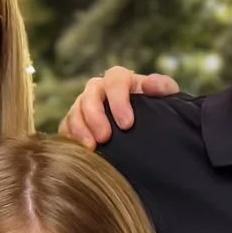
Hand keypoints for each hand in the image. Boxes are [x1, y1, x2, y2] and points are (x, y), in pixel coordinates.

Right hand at [58, 67, 180, 146]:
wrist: (146, 128)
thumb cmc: (156, 110)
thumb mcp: (166, 98)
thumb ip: (163, 87)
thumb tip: (149, 85)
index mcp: (121, 79)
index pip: (115, 81)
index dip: (118, 101)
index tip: (127, 124)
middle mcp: (99, 89)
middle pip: (90, 95)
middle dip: (95, 116)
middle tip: (105, 137)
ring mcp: (84, 106)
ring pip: (75, 111)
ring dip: (80, 129)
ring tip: (91, 148)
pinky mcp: (74, 123)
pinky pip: (65, 127)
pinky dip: (70, 138)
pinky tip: (79, 152)